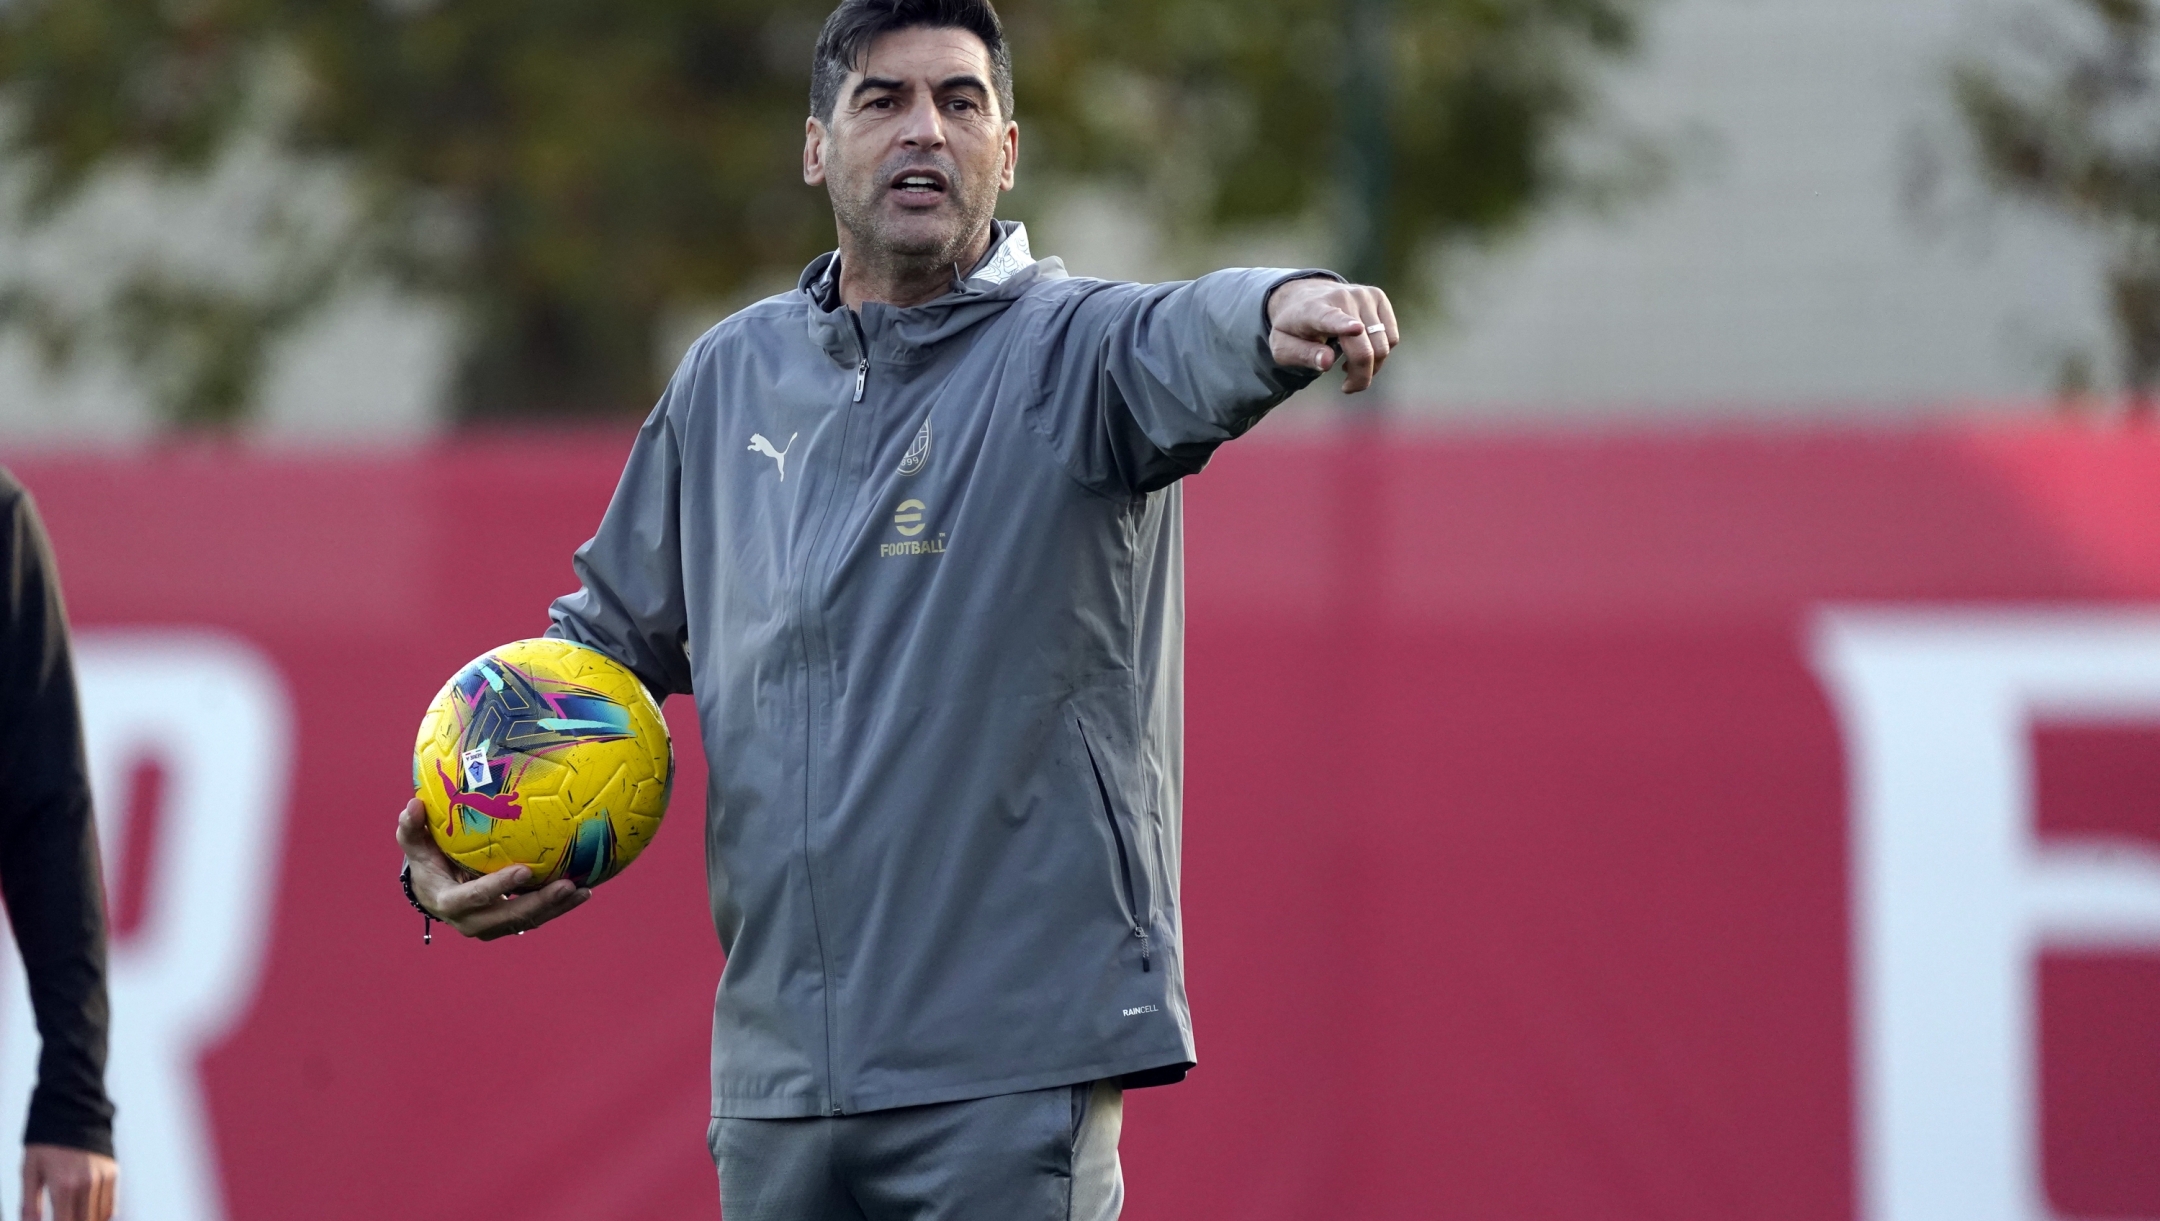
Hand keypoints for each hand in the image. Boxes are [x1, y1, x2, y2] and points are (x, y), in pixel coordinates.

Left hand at [21, 1145, 114, 1220]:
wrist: (73, 1113)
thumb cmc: (45, 1144)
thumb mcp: (29, 1171)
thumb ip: (29, 1203)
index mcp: (63, 1185)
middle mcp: (87, 1183)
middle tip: (64, 1217)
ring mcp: (102, 1178)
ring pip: (99, 1217)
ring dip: (87, 1220)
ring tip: (74, 1216)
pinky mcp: (113, 1173)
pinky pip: (110, 1206)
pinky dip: (100, 1215)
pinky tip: (86, 1213)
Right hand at [396, 799, 589, 939]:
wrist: (434, 893)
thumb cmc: (427, 862)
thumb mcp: (416, 846)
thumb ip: (412, 828)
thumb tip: (413, 805)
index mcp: (449, 902)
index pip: (474, 897)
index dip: (499, 887)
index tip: (525, 870)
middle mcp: (472, 922)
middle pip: (509, 916)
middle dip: (539, 903)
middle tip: (567, 885)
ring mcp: (492, 927)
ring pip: (527, 921)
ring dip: (556, 908)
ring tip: (583, 890)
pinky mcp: (508, 925)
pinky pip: (535, 918)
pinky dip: (558, 907)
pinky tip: (584, 891)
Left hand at [1266, 278, 1399, 393]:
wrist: (1304, 296)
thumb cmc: (1293, 328)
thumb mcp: (1283, 347)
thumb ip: (1302, 356)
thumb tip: (1327, 363)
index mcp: (1314, 310)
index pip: (1331, 319)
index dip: (1344, 325)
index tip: (1356, 329)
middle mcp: (1342, 297)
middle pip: (1364, 349)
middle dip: (1360, 376)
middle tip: (1347, 387)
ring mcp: (1363, 295)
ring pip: (1383, 346)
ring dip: (1371, 367)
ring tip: (1349, 367)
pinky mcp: (1378, 296)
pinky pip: (1391, 337)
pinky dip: (1380, 352)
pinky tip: (1360, 351)